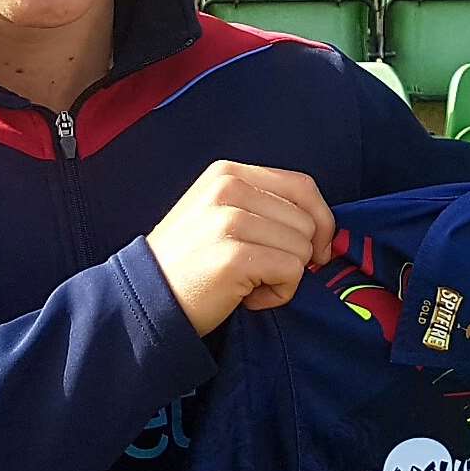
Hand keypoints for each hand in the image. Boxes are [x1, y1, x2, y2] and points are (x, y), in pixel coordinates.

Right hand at [147, 161, 336, 336]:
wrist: (145, 298)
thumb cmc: (191, 263)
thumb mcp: (221, 213)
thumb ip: (266, 206)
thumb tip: (324, 231)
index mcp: (228, 172)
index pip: (303, 186)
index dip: (321, 220)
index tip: (315, 250)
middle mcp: (229, 187)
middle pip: (307, 221)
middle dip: (296, 255)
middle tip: (259, 271)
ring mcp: (229, 220)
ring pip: (302, 248)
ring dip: (284, 277)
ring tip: (248, 283)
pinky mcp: (233, 255)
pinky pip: (291, 272)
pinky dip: (278, 294)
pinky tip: (247, 296)